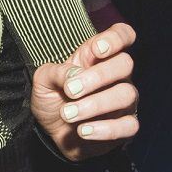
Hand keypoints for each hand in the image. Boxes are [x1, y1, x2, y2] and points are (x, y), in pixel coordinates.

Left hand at [30, 24, 139, 160]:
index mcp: (97, 58)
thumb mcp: (43, 82)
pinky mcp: (125, 126)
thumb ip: (55, 72)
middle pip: (125, 64)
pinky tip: (83, 131)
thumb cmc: (53, 101)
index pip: (122, 36)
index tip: (97, 50)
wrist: (54, 135)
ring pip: (126, 95)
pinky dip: (105, 129)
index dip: (116, 38)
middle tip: (70, 91)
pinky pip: (128, 125)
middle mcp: (116, 76)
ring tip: (68, 114)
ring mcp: (123, 101)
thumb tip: (74, 74)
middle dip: (97, 76)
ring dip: (95, 105)